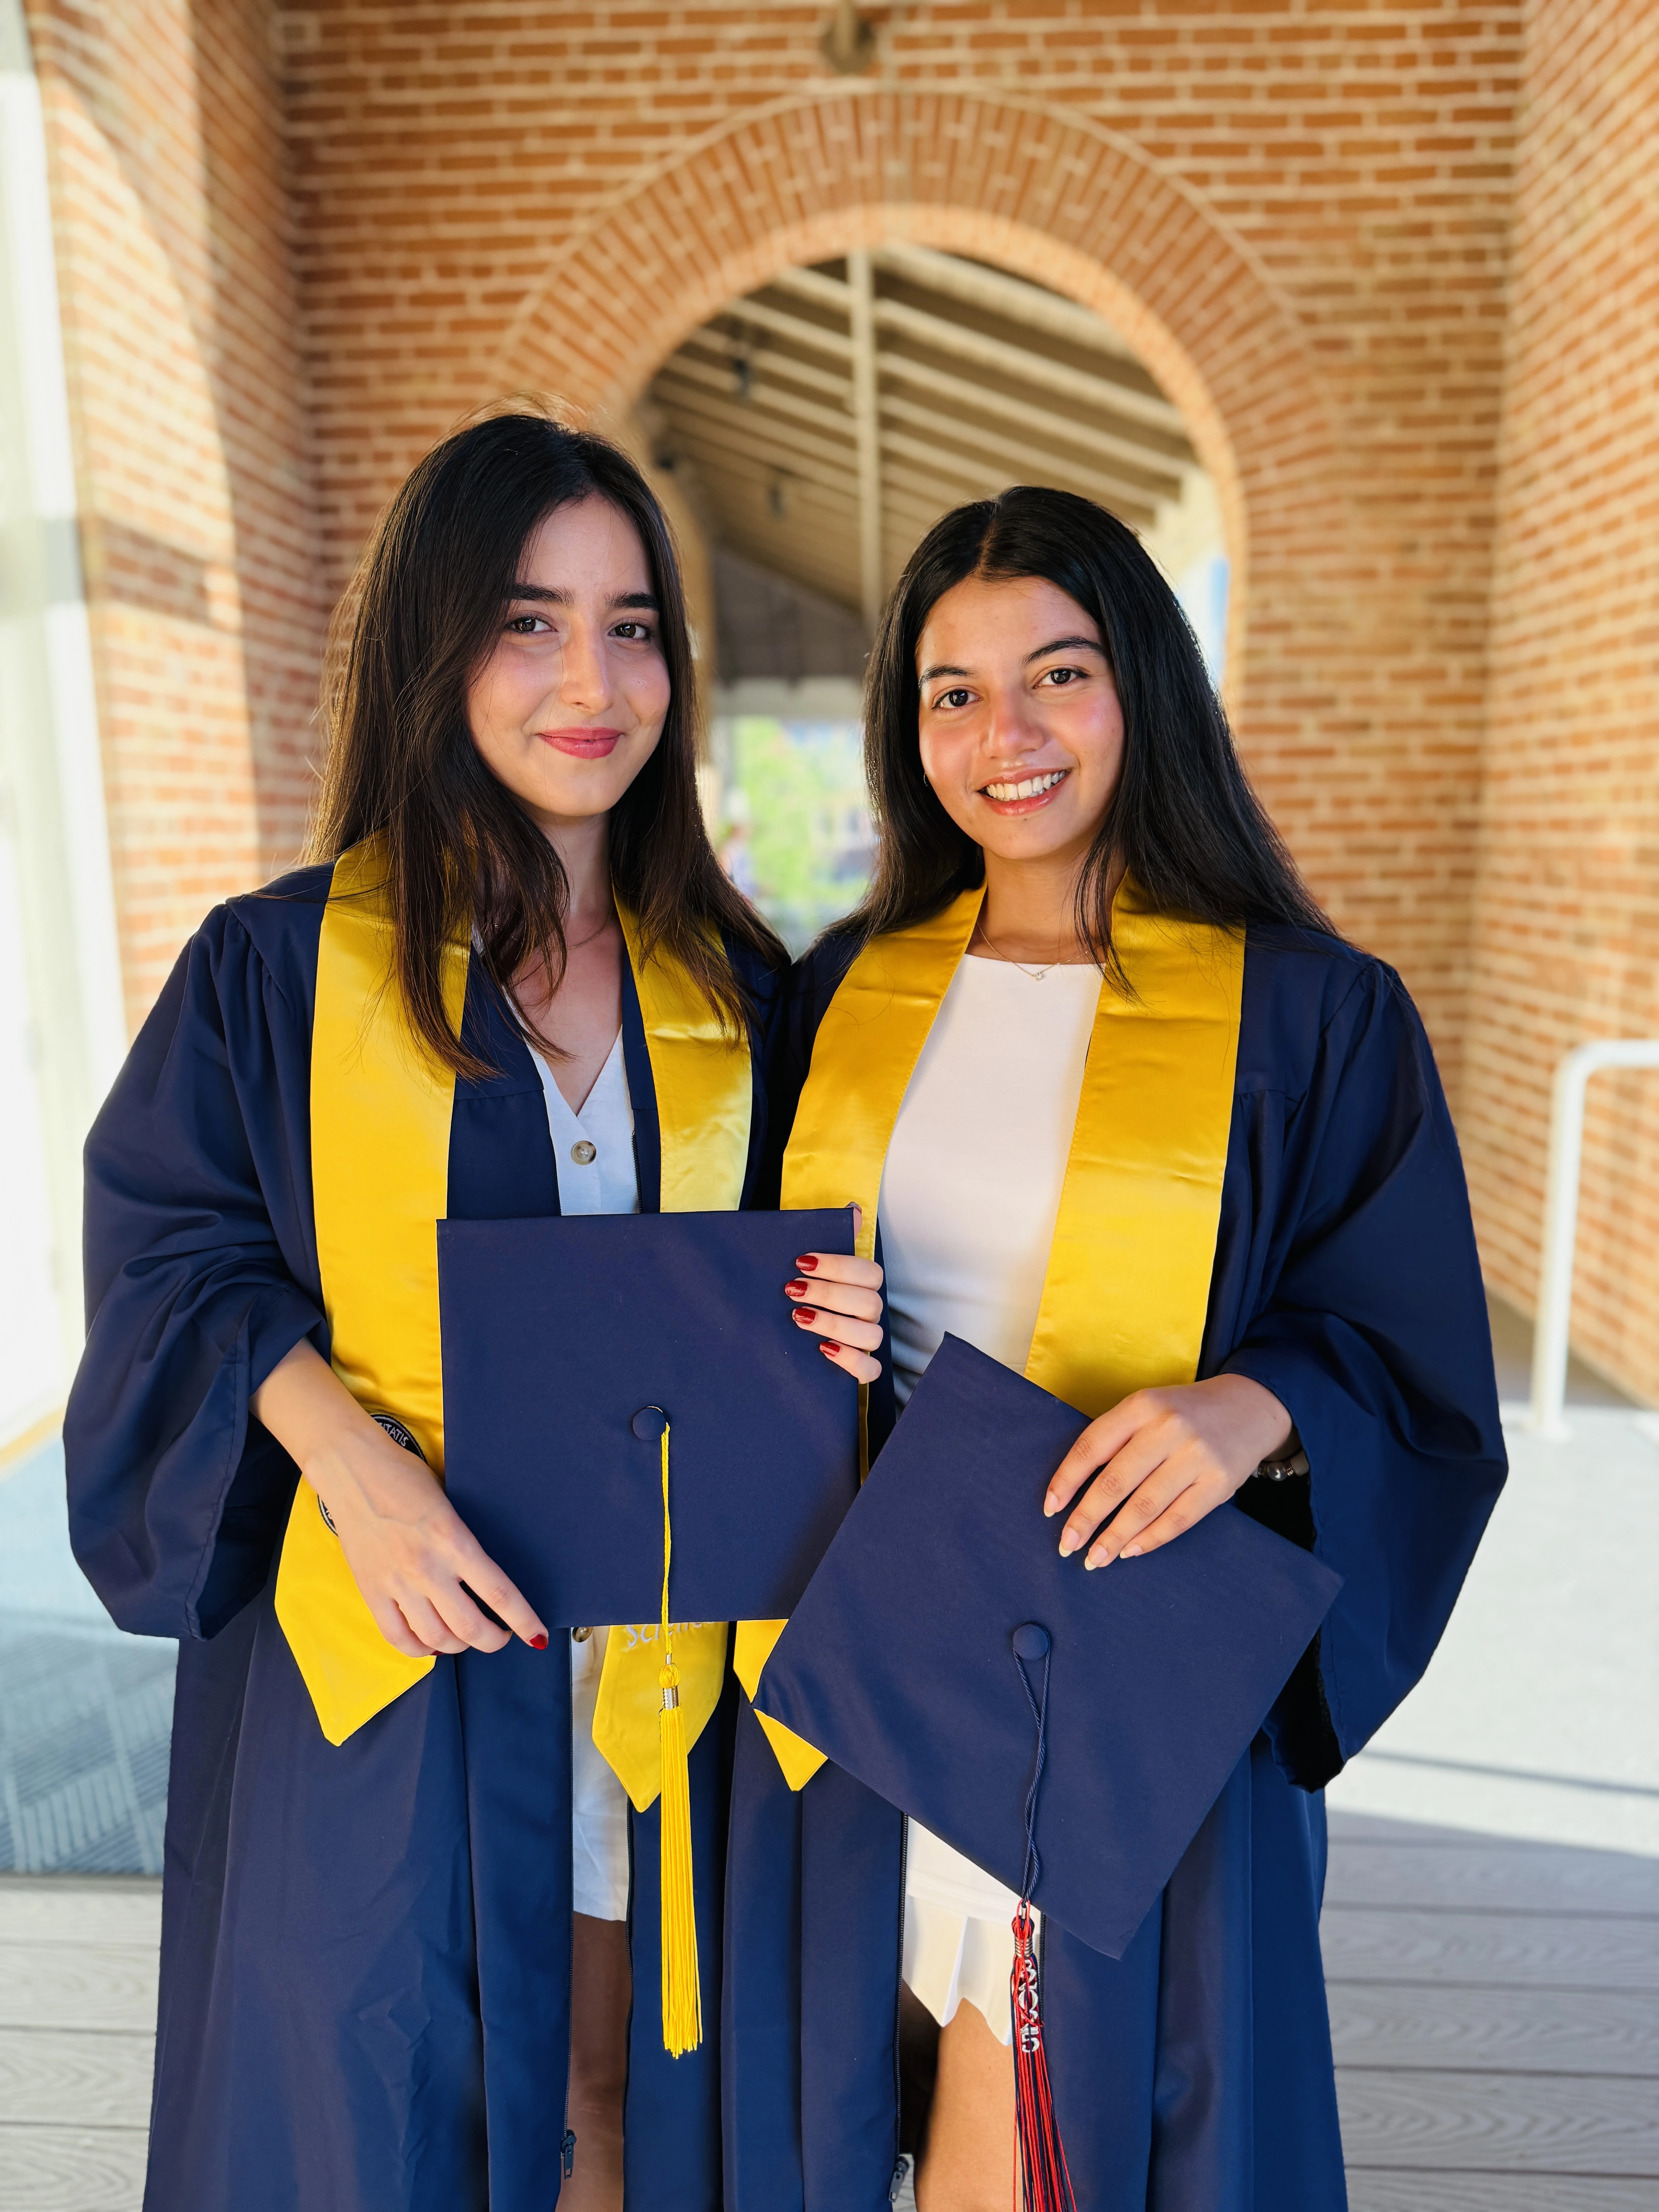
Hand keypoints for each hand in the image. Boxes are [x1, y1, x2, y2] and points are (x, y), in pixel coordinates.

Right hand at [252, 1340, 548, 1657]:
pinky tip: (431, 1643)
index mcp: (453, 1539)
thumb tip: (486, 1581)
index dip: (523, 1621)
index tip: (536, 1637)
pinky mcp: (370, 1590)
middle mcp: (426, 1567)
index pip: (499, 1593)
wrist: (352, 1467)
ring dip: (459, 1646)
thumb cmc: (404, 1477)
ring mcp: (396, 1582)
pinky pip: (397, 1637)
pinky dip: (419, 1649)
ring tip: (467, 1638)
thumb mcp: (450, 1506)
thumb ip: (465, 1544)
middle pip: (470, 1627)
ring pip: (436, 1639)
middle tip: (501, 1636)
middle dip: (493, 1640)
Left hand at [784, 1203, 884, 1385]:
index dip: (838, 1266)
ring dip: (835, 1324)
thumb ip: (832, 1234)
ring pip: (871, 1335)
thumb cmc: (802, 1284)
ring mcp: (866, 1338)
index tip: (801, 1262)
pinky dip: (851, 1361)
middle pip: (869, 1302)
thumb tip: (852, 1210)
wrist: (782, 1321)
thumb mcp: (810, 1260)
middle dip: (829, 1294)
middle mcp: (869, 1311)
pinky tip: (824, 1349)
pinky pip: (870, 1370)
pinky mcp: (860, 1366)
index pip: (869, 1272)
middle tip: (792, 1289)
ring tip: (800, 1317)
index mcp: (863, 1283)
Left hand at [1042, 1374, 1292, 1567]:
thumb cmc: (1184, 1413)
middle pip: (1115, 1482)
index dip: (1066, 1480)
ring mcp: (1197, 1456)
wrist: (1251, 1406)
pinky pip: (1178, 1519)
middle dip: (1086, 1518)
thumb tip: (1075, 1490)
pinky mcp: (1220, 1482)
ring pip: (1144, 1506)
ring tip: (1094, 1558)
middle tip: (1067, 1544)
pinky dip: (1150, 1539)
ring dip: (1114, 1538)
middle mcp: (1168, 1428)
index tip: (1050, 1509)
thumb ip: (1116, 1438)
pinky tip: (1130, 1551)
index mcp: (1142, 1406)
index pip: (1092, 1446)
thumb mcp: (1148, 1409)